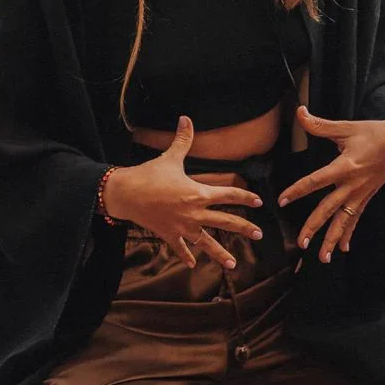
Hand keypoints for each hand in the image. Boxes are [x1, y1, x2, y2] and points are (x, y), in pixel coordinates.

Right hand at [103, 116, 264, 269]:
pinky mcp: (169, 235)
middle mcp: (194, 212)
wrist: (126, 193)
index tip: (258, 202)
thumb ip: (183, 140)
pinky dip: (186, 256)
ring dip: (220, 254)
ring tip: (232, 265)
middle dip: (244, 228)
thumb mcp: (170, 158)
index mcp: (198, 193)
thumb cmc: (149, 174)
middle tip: (259, 235)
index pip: (228, 195)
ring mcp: (182, 226)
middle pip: (225, 221)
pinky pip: (181, 248)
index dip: (245, 197)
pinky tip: (193, 265)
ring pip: (206, 242)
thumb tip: (186, 119)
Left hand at [276, 105, 384, 262]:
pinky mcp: (367, 198)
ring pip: (343, 221)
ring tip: (322, 258)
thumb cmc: (372, 133)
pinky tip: (343, 249)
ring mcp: (361, 194)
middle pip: (329, 210)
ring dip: (332, 239)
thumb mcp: (346, 127)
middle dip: (314, 227)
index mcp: (345, 167)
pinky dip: (348, 234)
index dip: (298, 190)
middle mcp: (352, 185)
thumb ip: (320, 125)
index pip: (316, 181)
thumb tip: (299, 112)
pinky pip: (356, 219)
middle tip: (300, 243)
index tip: (282, 200)